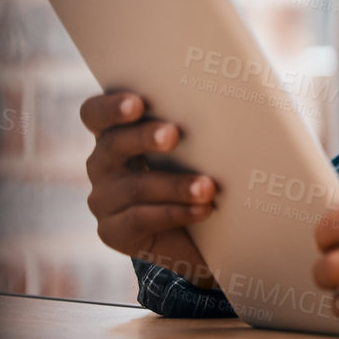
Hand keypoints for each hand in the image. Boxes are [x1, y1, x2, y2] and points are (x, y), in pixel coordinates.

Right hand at [80, 91, 216, 287]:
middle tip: (173, 134)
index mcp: (118, 135)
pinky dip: (175, 212)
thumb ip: (202, 125)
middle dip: (143, 137)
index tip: (137, 102)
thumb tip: (242, 100)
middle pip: (112, 144)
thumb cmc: (201, 177)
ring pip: (134, 186)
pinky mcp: (114, 232)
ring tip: (207, 186)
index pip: (96, 113)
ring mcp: (105, 199)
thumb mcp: (200, 149)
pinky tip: (202, 210)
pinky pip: (140, 219)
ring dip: (174, 184)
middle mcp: (104, 165)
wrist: (201, 239)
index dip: (110, 106)